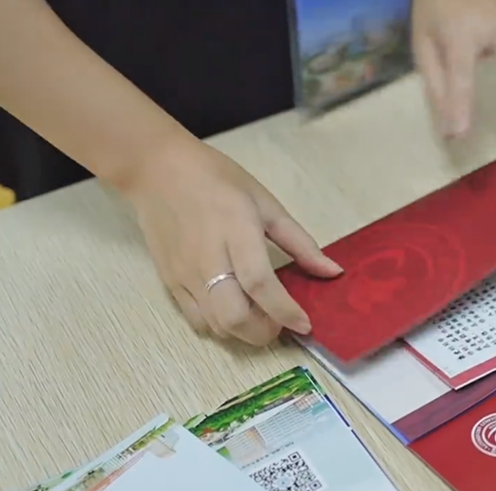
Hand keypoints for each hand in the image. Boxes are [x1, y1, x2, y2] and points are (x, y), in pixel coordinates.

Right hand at [122, 138, 341, 345]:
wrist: (156, 170)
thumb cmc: (216, 180)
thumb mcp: (265, 203)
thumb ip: (300, 242)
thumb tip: (332, 271)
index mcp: (236, 231)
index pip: (261, 284)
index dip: (285, 311)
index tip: (305, 324)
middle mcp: (207, 258)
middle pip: (234, 316)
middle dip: (264, 332)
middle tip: (281, 323)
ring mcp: (184, 274)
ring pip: (215, 324)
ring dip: (244, 332)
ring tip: (261, 316)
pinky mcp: (169, 282)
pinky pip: (196, 319)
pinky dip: (220, 325)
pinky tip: (234, 309)